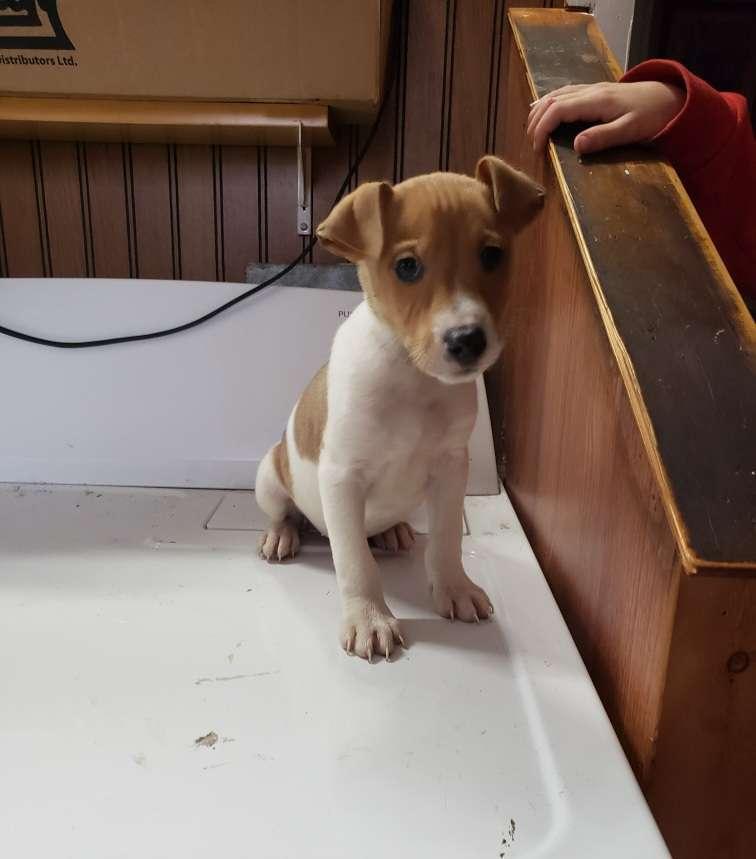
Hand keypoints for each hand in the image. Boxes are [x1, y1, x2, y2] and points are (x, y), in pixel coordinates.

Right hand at [527, 80, 684, 154]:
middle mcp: (591, 91)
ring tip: (531, 130)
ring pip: (557, 94)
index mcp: (597, 101)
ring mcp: (593, 88)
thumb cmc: (652, 116)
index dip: (542, 128)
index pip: (558, 110)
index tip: (538, 149)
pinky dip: (550, 103)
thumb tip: (576, 146)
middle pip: (552, 100)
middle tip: (531, 144)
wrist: (670, 98)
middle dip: (536, 121)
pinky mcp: (596, 91)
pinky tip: (545, 111)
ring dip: (540, 110)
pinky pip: (565, 93)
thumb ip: (603, 137)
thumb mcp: (630, 131)